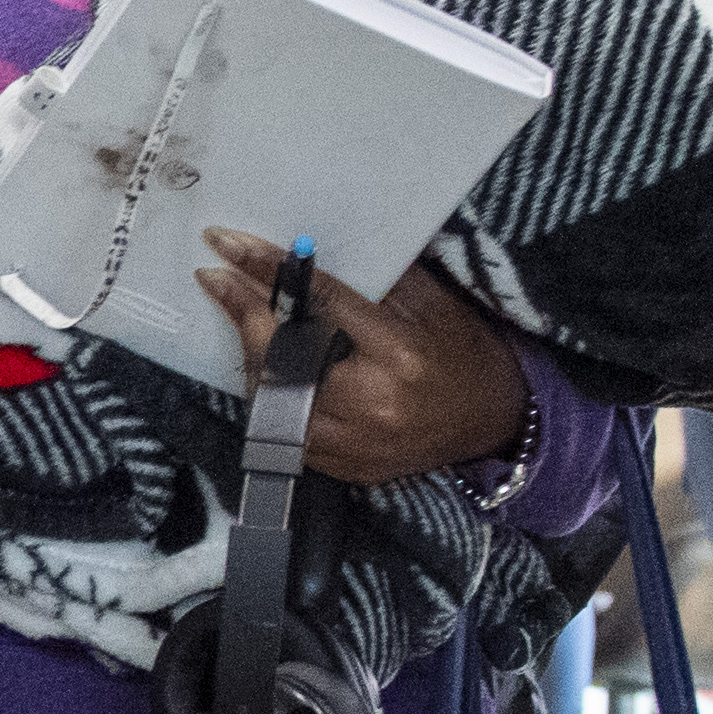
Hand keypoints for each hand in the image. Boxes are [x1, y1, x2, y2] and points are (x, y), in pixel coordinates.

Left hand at [203, 234, 532, 489]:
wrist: (495, 421)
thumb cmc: (463, 351)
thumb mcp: (432, 303)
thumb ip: (375, 279)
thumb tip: (310, 249)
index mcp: (398, 355)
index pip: (316, 303)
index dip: (266, 271)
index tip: (226, 244)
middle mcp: (371, 406)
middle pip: (280, 357)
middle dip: (244, 314)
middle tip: (217, 279)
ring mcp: (354, 446)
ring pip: (270, 399)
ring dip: (249, 355)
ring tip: (241, 316)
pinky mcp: (344, 468)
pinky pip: (282, 432)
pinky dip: (267, 395)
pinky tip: (264, 365)